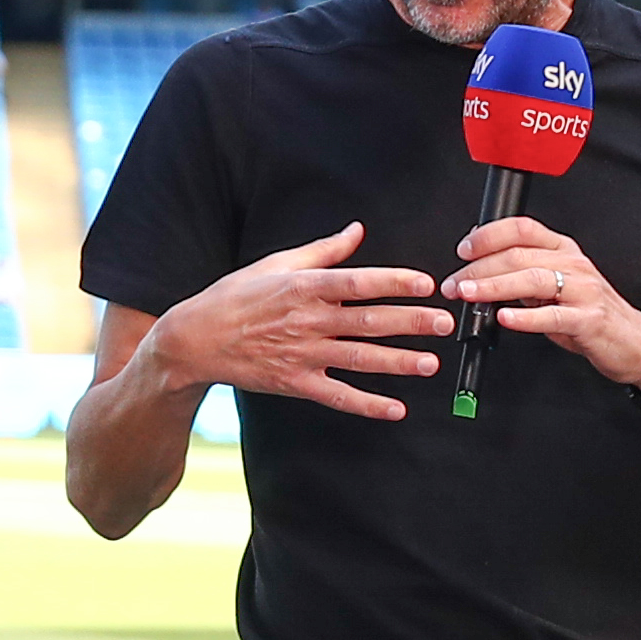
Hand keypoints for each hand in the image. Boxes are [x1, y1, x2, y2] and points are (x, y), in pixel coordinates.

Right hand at [158, 220, 452, 422]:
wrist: (195, 339)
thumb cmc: (236, 297)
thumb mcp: (276, 264)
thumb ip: (323, 251)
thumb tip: (357, 230)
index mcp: (305, 286)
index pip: (359, 282)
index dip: (395, 282)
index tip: (426, 284)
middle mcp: (307, 320)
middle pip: (368, 321)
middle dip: (410, 322)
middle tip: (444, 323)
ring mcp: (302, 354)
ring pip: (359, 359)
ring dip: (397, 362)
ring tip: (430, 363)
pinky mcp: (295, 383)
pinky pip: (337, 396)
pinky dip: (367, 404)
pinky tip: (396, 409)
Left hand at [445, 213, 640, 392]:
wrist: (635, 342)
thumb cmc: (590, 314)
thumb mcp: (556, 287)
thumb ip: (524, 274)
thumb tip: (481, 264)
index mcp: (563, 250)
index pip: (522, 228)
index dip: (488, 235)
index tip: (463, 250)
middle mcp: (573, 264)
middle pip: (519, 255)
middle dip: (478, 269)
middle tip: (453, 284)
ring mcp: (583, 290)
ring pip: (532, 279)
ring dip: (493, 286)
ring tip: (468, 295)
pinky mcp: (589, 319)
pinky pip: (553, 316)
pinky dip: (525, 317)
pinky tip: (504, 318)